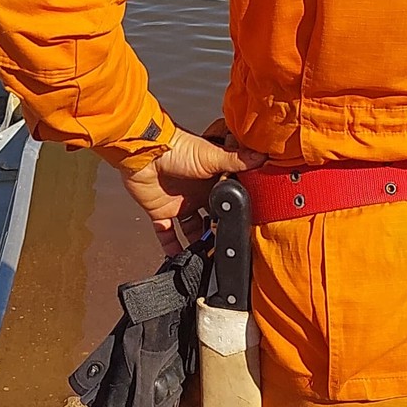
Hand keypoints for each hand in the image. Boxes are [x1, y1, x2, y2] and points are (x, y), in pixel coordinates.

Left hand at [121, 126, 265, 255]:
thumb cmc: (177, 148)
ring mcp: (178, 203)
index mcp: (211, 180)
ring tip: (206, 258)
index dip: (233, 213)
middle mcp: (196, 193)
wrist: (145, 152)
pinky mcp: (160, 211)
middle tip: (225, 249)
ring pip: (191, 230)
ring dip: (197, 244)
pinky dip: (171, 247)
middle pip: (211, 219)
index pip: (226, 201)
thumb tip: (262, 156)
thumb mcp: (212, 155)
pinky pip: (166, 234)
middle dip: (217, 233)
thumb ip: (236, 160)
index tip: (242, 228)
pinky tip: (178, 258)